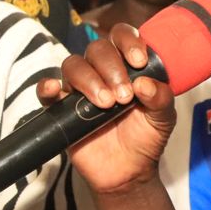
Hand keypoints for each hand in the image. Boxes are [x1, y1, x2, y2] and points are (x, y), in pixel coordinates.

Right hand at [34, 24, 177, 196]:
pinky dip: (47, 86)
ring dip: (89, 80)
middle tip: (124, 96)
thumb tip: (145, 83)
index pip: (122, 36)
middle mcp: (102, 71)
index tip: (139, 61)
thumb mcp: (163, 119)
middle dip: (111, 69)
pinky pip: (47, 90)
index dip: (129, 42)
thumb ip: (161, 99)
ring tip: (106, 104)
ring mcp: (79, 89)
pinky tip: (56, 92)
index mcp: (127, 65)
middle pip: (97, 49)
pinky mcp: (61, 108)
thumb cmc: (145, 139)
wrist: (127, 173)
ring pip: (73, 65)